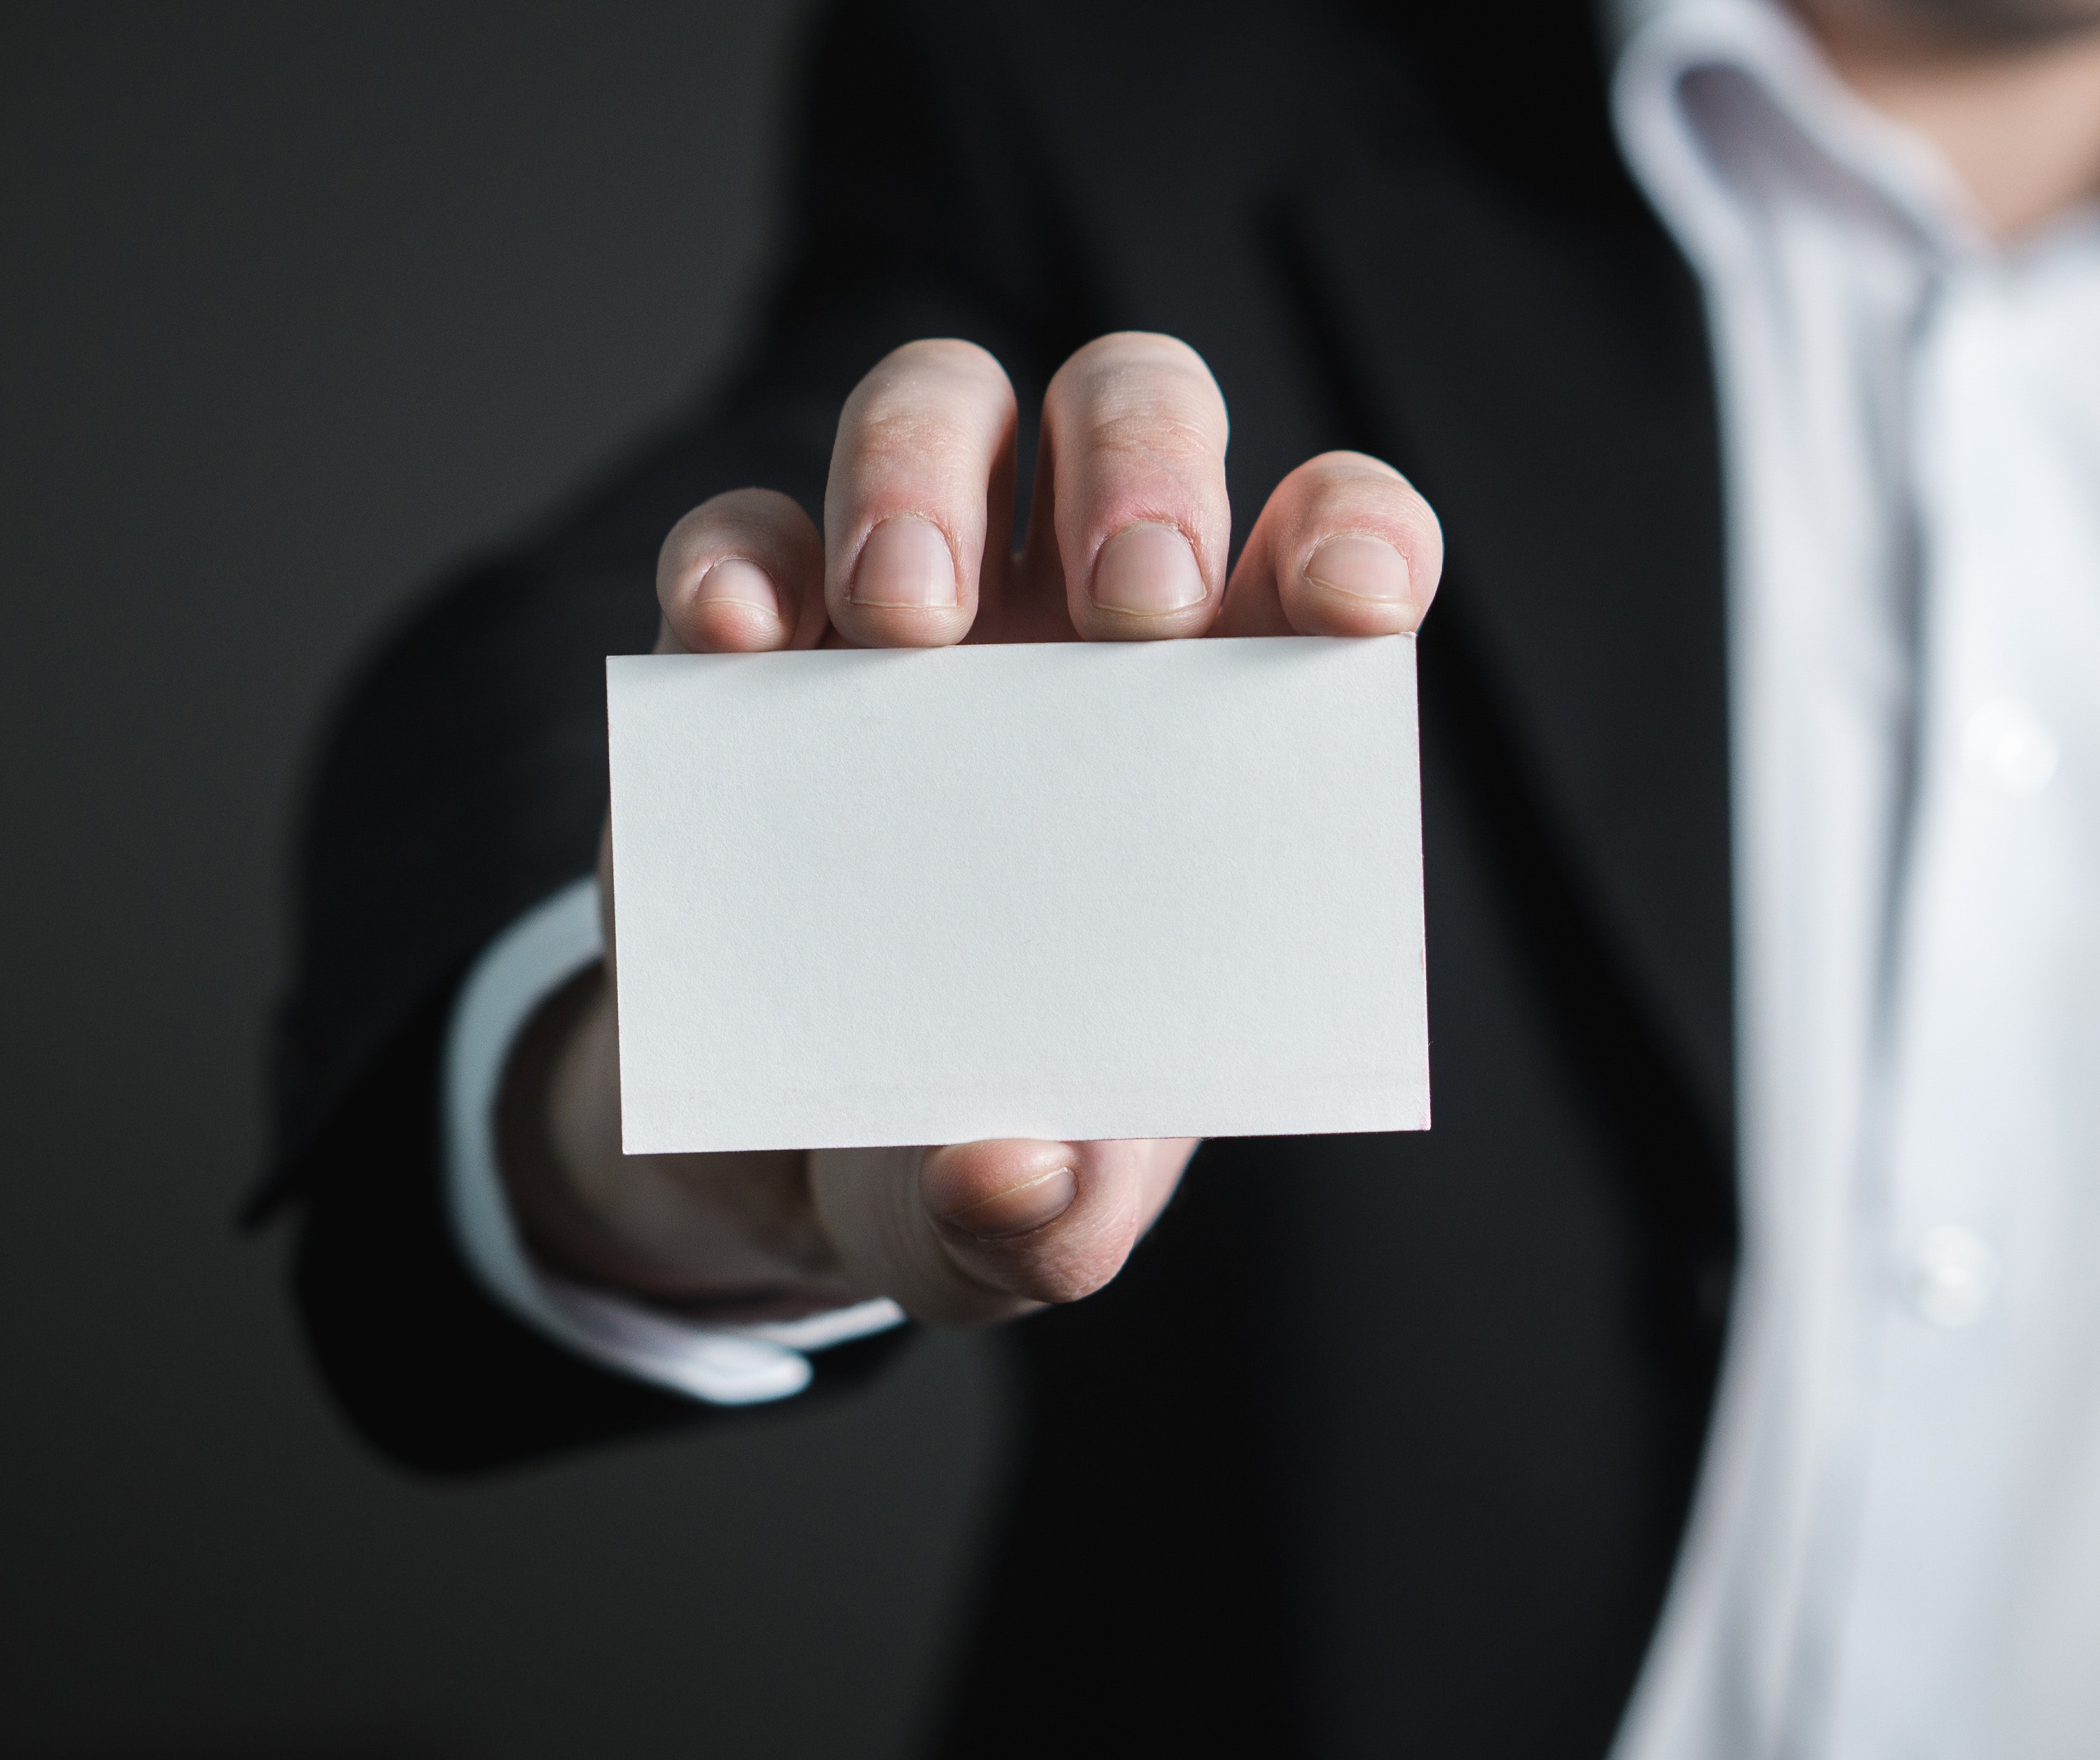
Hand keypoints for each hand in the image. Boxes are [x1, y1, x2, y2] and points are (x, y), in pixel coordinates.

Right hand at [494, 333, 1442, 1326]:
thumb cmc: (979, 1142)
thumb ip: (1052, 1219)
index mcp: (1224, 719)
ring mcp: (910, 611)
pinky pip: (743, 533)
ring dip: (926, 473)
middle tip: (1129, 611)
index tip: (1353, 611)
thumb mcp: (1026, 1219)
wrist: (797, 1157)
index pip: (1333, 548)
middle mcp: (1080, 623)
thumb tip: (1018, 1176)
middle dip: (1145, 469)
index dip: (1359, 537)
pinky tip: (742, 640)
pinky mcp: (748, 646)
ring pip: (942, 406)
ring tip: (910, 626)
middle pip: (1134, 411)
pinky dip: (739, 560)